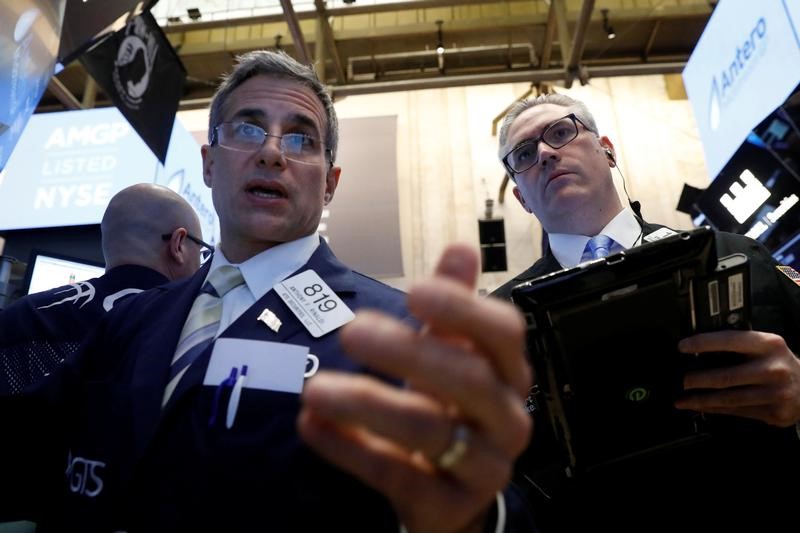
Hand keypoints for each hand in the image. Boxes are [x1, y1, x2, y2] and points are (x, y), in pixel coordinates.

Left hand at [297, 243, 532, 532]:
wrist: (455, 492)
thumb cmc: (451, 408)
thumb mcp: (453, 356)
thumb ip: (454, 308)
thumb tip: (461, 248)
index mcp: (509, 373)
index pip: (504, 333)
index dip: (463, 308)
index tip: (413, 289)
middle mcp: (506, 418)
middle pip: (467, 379)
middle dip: (407, 352)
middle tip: (351, 331)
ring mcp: (482, 466)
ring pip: (429, 431)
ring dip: (367, 404)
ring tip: (314, 388)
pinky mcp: (447, 506)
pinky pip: (398, 476)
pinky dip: (350, 450)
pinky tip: (310, 426)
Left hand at [675, 330, 799, 426]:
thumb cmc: (779, 363)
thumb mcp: (766, 346)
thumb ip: (739, 345)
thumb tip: (699, 349)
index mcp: (769, 345)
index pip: (730, 341)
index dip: (703, 343)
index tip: (683, 346)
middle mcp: (773, 369)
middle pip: (725, 377)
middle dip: (697, 380)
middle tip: (681, 380)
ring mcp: (775, 393)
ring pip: (729, 399)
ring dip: (701, 400)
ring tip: (683, 398)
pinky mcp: (775, 413)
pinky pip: (737, 411)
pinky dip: (715, 410)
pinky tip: (702, 407)